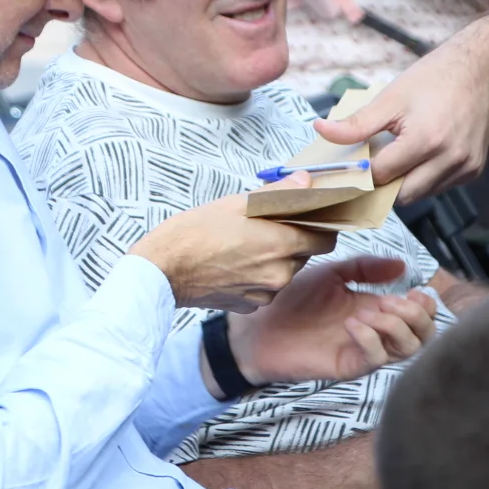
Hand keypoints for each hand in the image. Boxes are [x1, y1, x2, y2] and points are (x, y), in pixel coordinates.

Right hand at [130, 192, 337, 311]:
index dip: (322, 226)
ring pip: (285, 271)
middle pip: (304, 254)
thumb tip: (305, 182)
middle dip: (294, 239)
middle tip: (271, 224)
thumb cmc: (194, 233)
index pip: (326, 238)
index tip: (312, 217)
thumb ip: (279, 194)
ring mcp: (264, 294)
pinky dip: (258, 275)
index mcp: (280, 244)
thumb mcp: (236, 203)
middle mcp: (279, 274)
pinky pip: (265, 287)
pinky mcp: (249, 306)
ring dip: (276, 257)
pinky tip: (236, 262)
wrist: (162, 271)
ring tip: (247, 243)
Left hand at [225, 256, 437, 385]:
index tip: (413, 290)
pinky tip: (351, 324)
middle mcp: (376, 331)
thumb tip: (401, 265)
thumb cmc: (292, 299)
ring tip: (372, 311)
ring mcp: (363, 350)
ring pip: (407, 350)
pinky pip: (375, 359)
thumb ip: (365, 268)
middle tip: (393, 302)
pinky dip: (371, 338)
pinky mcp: (347, 365)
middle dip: (417, 316)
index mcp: (375, 308)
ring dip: (397, 327)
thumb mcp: (331, 273)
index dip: (425, 304)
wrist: (258, 325)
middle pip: (423, 336)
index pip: (420, 314)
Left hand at [313, 34, 488, 202]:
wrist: (483, 69)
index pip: (381, 175)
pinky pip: (440, 186)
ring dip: (403, 182)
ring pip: (421, 194)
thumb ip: (356, 123)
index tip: (348, 166)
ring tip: (396, 154)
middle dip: (382, 183)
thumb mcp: (391, 97)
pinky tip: (420, 153)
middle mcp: (450, 159)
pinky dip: (424, 177)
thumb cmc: (435, 78)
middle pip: (401, 194)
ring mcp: (466, 167)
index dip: (361, 173)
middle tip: (371, 163)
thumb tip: (321, 131)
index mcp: (426, 140)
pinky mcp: (475, 170)